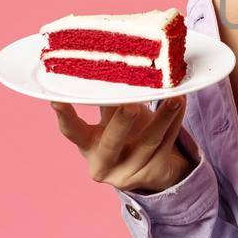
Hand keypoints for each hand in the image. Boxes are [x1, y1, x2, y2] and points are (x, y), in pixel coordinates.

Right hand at [50, 94, 195, 194]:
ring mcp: (128, 173)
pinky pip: (166, 145)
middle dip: (122, 122)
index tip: (56, 100)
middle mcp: (103, 163)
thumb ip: (109, 100)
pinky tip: (181, 104)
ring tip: (174, 97)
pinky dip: (175, 122)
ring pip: (148, 142)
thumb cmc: (126, 134)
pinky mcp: (152, 174)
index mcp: (87, 145)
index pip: (72, 132)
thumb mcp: (112, 119)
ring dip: (163, 116)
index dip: (65, 116)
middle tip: (131, 104)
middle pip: (112, 142)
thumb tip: (110, 63)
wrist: (151, 167)